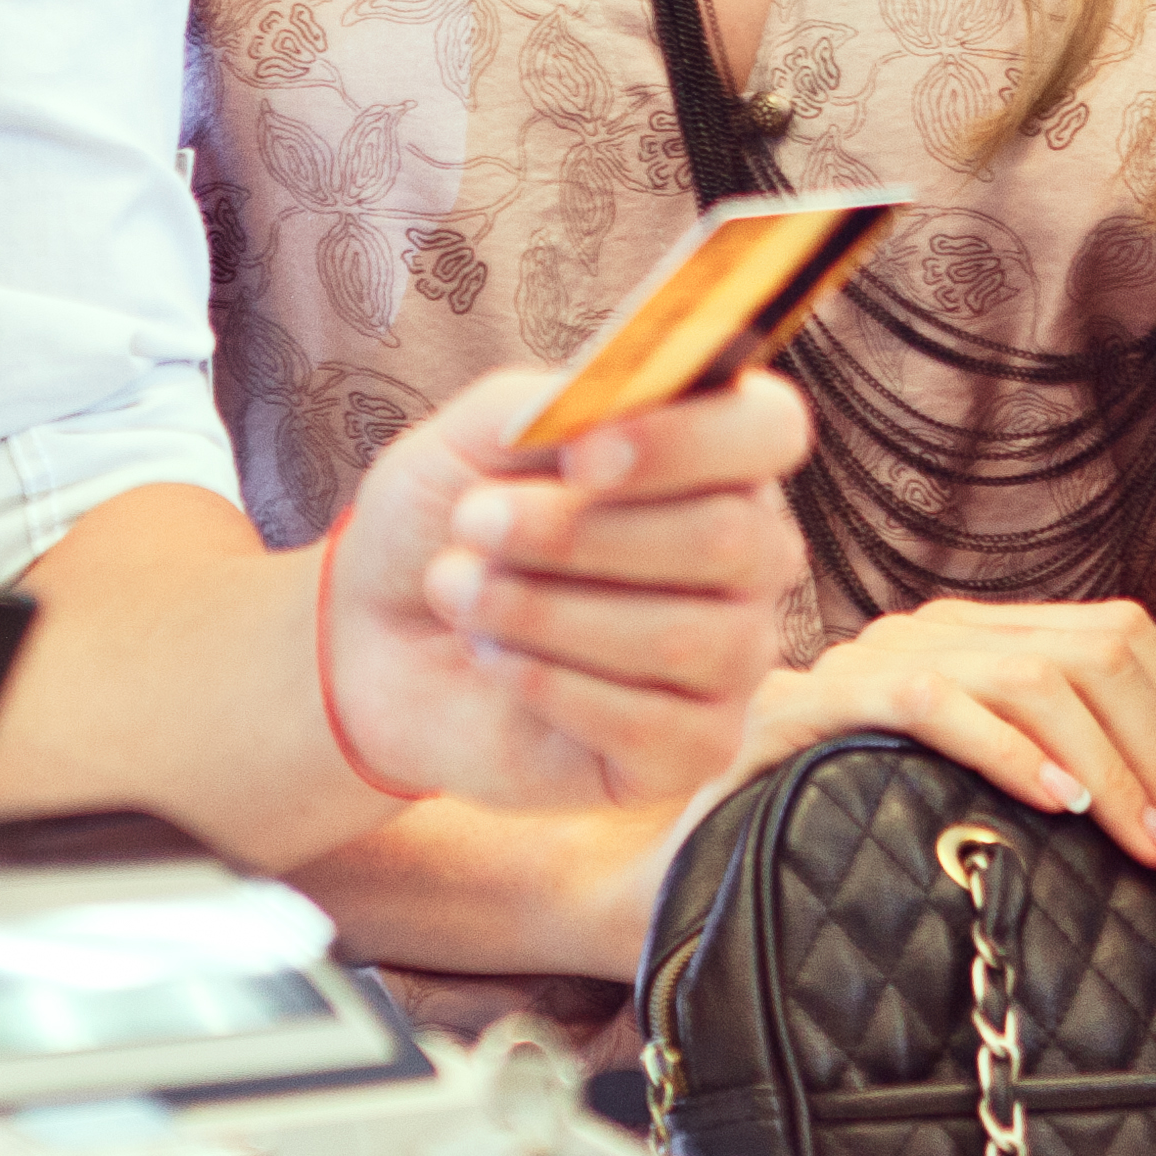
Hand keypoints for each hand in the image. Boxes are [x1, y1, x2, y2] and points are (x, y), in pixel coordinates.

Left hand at [321, 368, 810, 812]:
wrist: (386, 640)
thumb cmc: (450, 523)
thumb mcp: (471, 438)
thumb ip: (545, 405)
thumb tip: (600, 414)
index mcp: (716, 455)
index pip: (768, 430)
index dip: (686, 442)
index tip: (583, 455)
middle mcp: (749, 554)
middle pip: (728, 538)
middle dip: (580, 532)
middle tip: (475, 521)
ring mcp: (732, 657)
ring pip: (683, 637)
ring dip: (546, 611)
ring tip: (459, 591)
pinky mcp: (694, 749)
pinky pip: (656, 726)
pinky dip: (555, 687)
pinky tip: (495, 661)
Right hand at [730, 598, 1155, 878]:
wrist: (682, 858)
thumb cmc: (831, 833)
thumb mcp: (959, 794)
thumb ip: (1044, 776)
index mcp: (977, 639)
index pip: (1119, 636)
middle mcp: (935, 630)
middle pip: (1096, 651)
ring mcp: (874, 659)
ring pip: (1034, 674)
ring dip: (1116, 765)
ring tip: (1155, 842)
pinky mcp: (816, 707)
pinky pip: (931, 704)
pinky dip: (1008, 750)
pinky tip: (1058, 803)